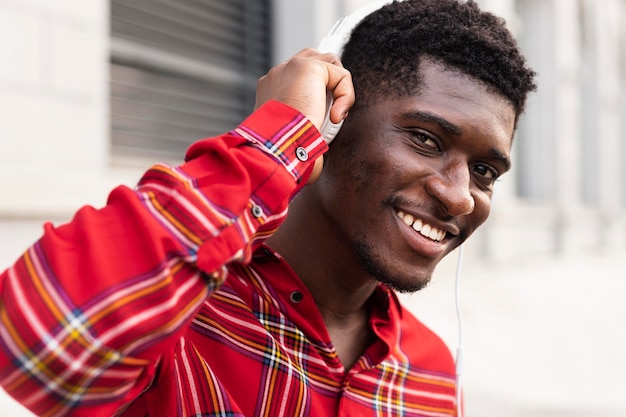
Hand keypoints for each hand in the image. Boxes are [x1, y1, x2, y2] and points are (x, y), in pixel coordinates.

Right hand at [255, 49, 353, 183]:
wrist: (275, 146)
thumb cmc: (281, 153)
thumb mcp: (290, 141)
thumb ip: (302, 133)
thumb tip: (316, 162)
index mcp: (269, 91)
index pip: (297, 78)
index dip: (316, 93)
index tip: (322, 119)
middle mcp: (277, 75)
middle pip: (313, 59)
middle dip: (330, 81)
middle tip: (332, 113)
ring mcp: (290, 67)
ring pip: (330, 64)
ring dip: (339, 89)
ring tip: (334, 117)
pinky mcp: (307, 67)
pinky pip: (340, 75)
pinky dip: (345, 96)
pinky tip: (335, 117)